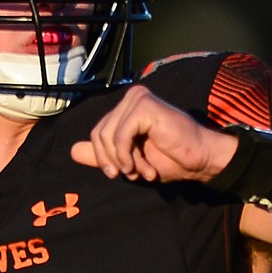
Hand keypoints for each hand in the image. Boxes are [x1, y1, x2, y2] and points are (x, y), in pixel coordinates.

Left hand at [70, 85, 237, 182]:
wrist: (199, 161)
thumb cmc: (170, 159)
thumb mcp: (128, 160)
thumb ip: (102, 154)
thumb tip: (72, 151)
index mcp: (126, 108)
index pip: (97, 132)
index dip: (104, 158)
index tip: (122, 173)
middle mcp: (131, 98)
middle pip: (98, 133)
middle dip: (113, 160)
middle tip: (134, 174)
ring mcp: (138, 99)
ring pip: (108, 135)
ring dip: (124, 161)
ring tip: (144, 171)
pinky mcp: (145, 106)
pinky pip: (120, 134)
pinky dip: (127, 155)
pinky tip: (143, 166)